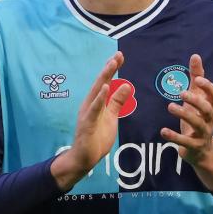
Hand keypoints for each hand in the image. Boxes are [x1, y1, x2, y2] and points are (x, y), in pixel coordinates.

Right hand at [50, 52, 132, 190]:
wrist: (84, 158)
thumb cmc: (96, 137)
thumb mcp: (111, 117)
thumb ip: (118, 102)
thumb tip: (127, 85)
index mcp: (97, 102)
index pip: (106, 82)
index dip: (112, 69)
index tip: (120, 56)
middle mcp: (90, 104)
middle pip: (101, 83)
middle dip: (109, 68)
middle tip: (117, 55)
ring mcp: (88, 113)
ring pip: (96, 93)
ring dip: (104, 78)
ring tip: (111, 65)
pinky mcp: (87, 124)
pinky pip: (94, 110)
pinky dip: (99, 98)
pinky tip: (105, 88)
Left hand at [160, 54, 212, 188]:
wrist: (203, 151)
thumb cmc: (198, 118)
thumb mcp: (198, 99)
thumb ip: (197, 78)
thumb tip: (195, 56)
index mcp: (211, 106)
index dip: (207, 87)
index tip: (198, 79)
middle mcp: (210, 119)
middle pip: (207, 109)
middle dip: (196, 100)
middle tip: (181, 93)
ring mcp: (203, 134)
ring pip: (197, 124)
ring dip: (184, 115)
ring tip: (170, 106)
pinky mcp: (194, 146)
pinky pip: (185, 142)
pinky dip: (174, 136)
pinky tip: (163, 131)